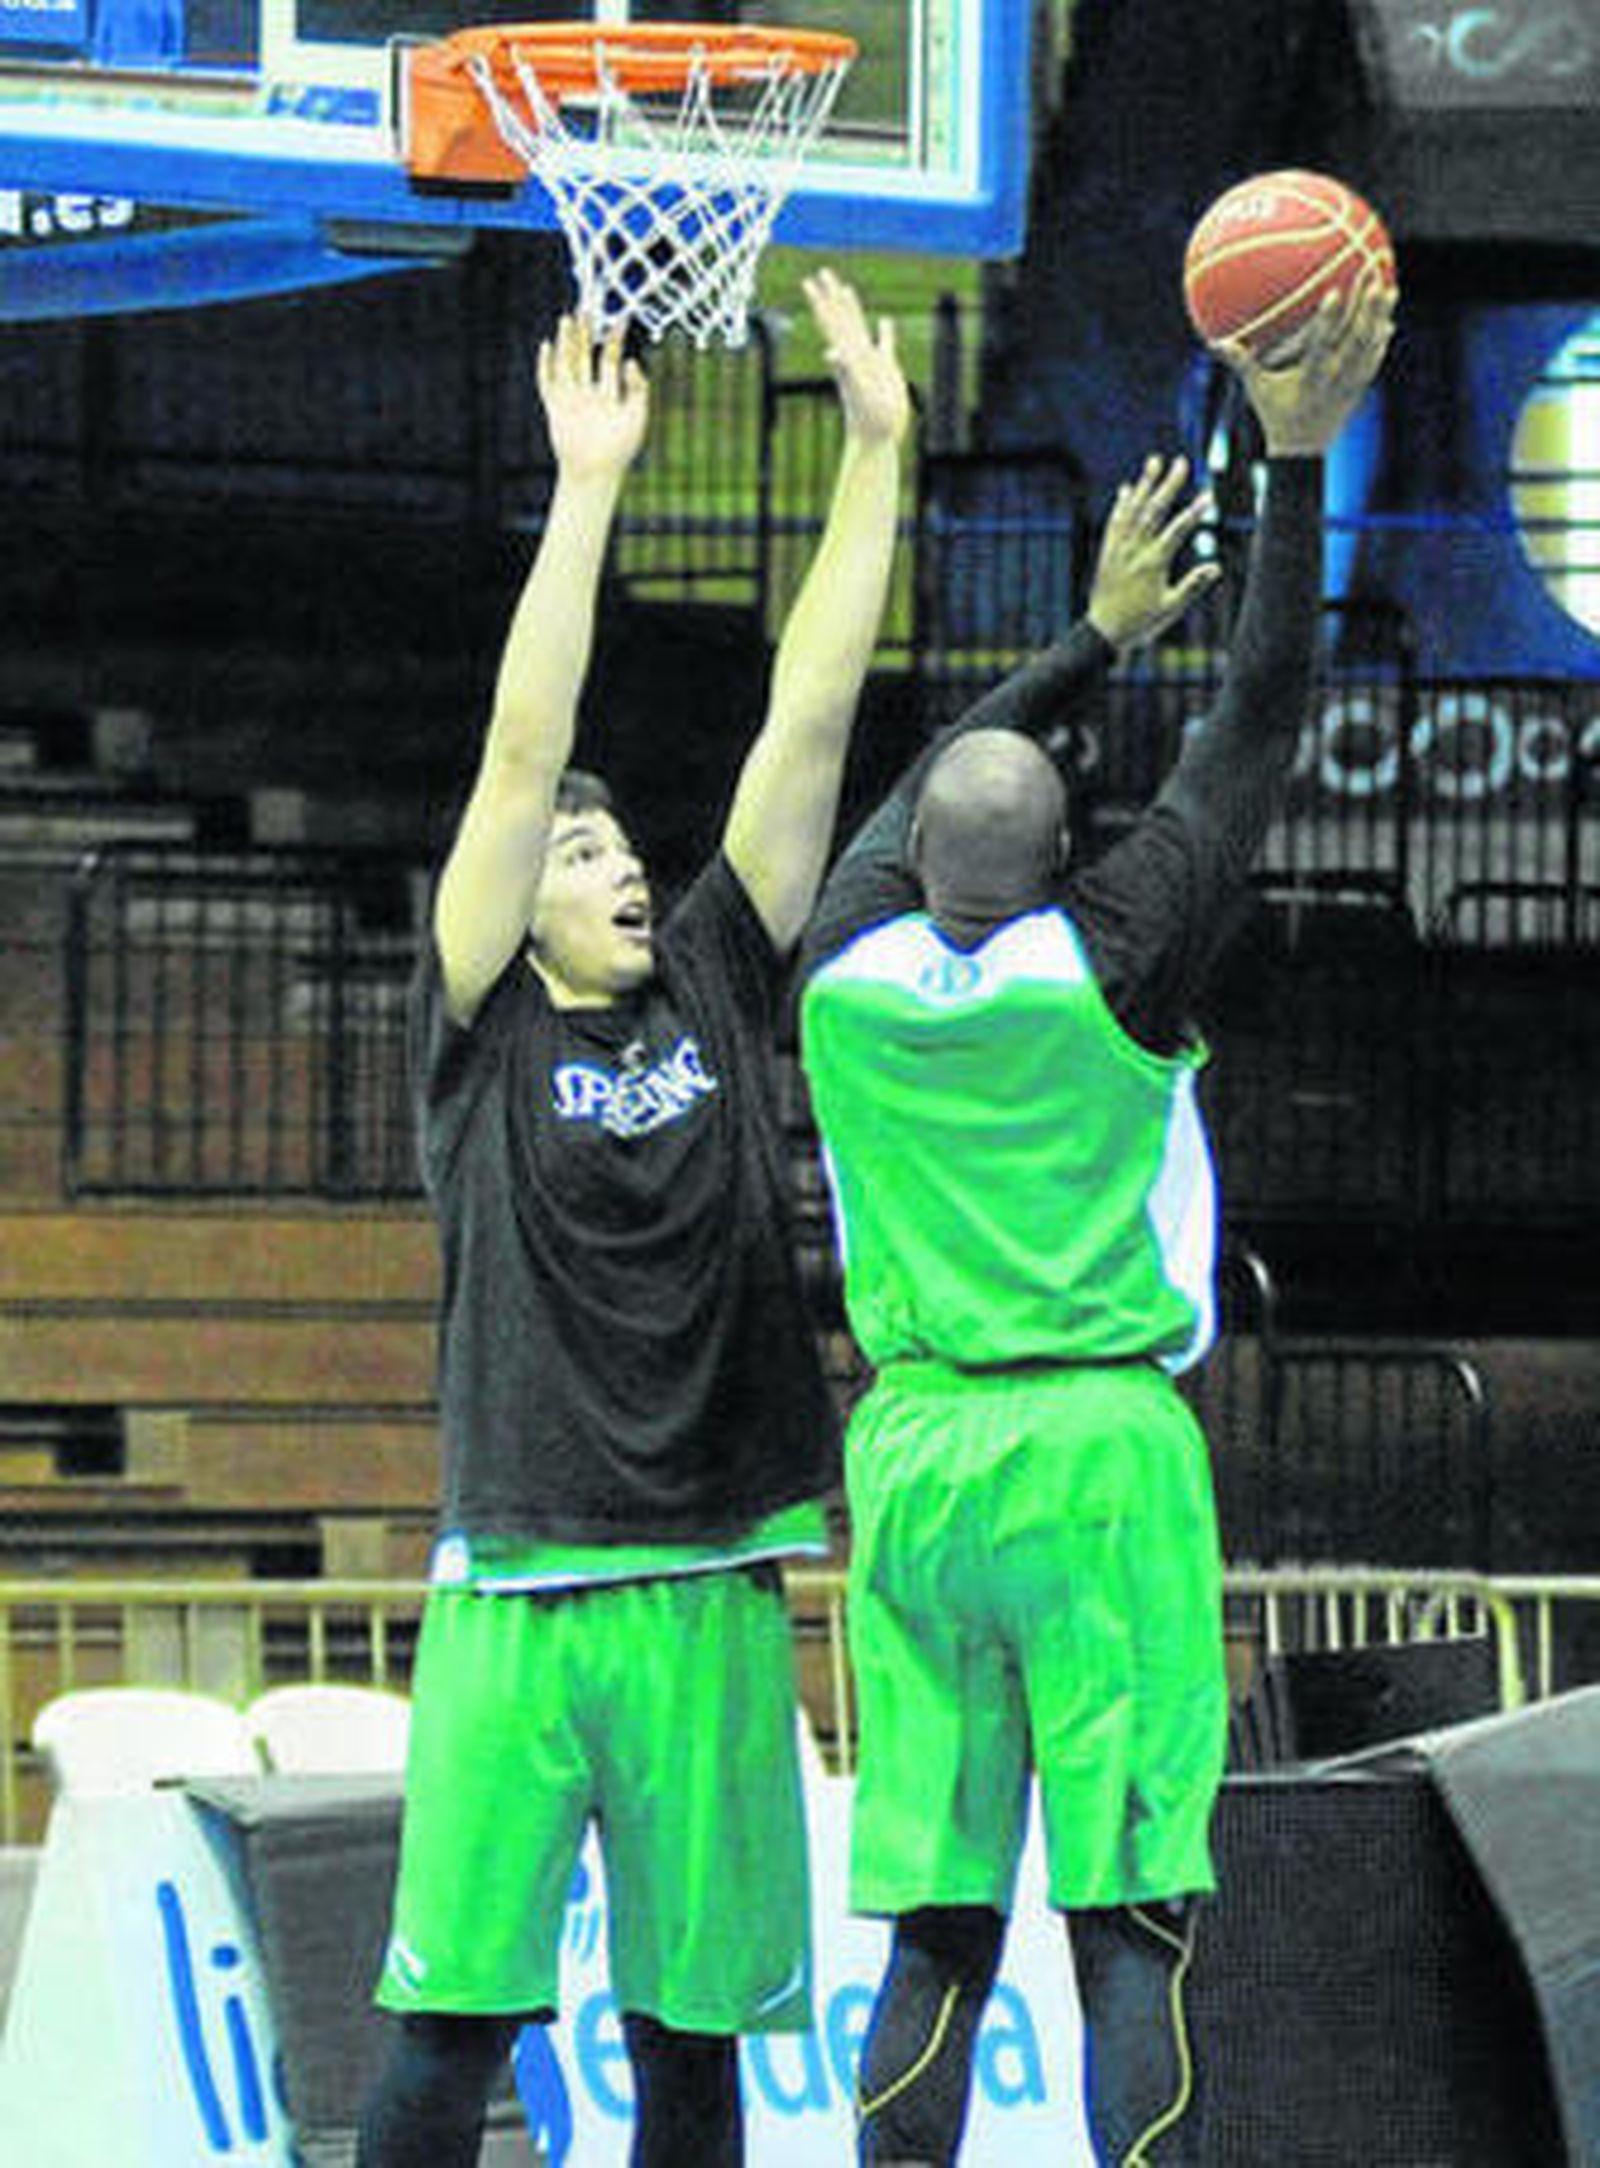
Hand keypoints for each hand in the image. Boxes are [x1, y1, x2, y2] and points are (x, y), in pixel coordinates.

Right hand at [537, 314, 649, 479]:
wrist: (596, 472)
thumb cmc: (620, 449)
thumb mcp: (637, 415)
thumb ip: (637, 388)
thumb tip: (631, 360)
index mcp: (610, 393)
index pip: (611, 358)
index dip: (615, 339)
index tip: (620, 319)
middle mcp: (590, 393)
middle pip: (586, 355)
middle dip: (586, 333)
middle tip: (587, 309)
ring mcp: (571, 399)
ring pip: (567, 363)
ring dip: (566, 342)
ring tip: (568, 319)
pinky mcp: (555, 407)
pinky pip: (548, 382)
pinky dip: (546, 365)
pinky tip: (547, 346)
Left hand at [804, 267, 911, 446]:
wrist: (877, 439)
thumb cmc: (869, 419)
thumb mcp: (858, 391)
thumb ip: (846, 369)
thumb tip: (831, 351)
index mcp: (848, 355)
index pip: (831, 322)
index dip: (821, 301)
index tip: (810, 280)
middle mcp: (856, 355)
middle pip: (840, 318)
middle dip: (831, 296)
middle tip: (821, 272)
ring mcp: (871, 362)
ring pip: (859, 328)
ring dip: (852, 308)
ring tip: (846, 289)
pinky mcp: (887, 371)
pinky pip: (884, 345)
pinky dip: (885, 332)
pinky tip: (886, 322)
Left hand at [1087, 454, 1221, 650]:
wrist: (1102, 633)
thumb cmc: (1140, 624)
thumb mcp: (1170, 609)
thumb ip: (1192, 586)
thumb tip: (1215, 567)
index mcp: (1153, 563)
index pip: (1177, 531)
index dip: (1194, 512)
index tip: (1209, 496)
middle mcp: (1134, 551)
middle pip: (1154, 510)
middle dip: (1169, 485)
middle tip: (1181, 462)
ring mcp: (1118, 549)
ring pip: (1132, 510)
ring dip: (1144, 484)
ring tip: (1154, 461)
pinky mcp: (1107, 553)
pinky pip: (1115, 522)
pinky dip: (1121, 504)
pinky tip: (1126, 489)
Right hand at [1217, 266, 1395, 456]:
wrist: (1301, 453)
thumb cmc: (1276, 416)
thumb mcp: (1256, 390)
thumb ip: (1241, 363)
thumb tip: (1215, 342)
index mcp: (1311, 376)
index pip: (1322, 342)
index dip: (1329, 318)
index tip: (1335, 291)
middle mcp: (1335, 377)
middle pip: (1354, 336)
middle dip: (1364, 304)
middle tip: (1371, 273)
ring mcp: (1350, 383)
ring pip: (1369, 345)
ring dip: (1378, 317)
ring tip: (1388, 289)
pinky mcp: (1358, 388)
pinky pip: (1373, 359)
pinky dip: (1380, 340)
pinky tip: (1387, 319)